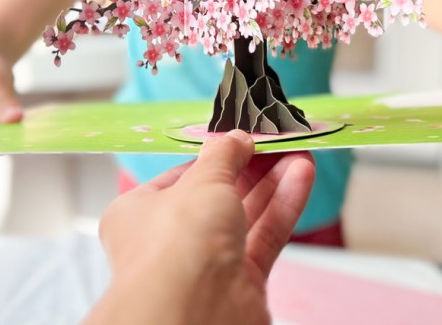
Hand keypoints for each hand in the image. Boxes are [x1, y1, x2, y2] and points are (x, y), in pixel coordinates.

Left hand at [87, 130, 315, 324]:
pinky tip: (301, 176)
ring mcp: (207, 264)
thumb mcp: (202, 179)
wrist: (193, 314)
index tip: (242, 135)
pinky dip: (284, 206)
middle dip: (251, 166)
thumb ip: (224, 154)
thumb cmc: (176, 244)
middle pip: (218, 194)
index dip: (214, 155)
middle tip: (278, 139)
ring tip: (298, 151)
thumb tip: (237, 137)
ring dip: (273, 182)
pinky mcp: (241, 284)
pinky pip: (265, 237)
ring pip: (246, 215)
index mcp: (140, 213)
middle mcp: (171, 241)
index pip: (181, 176)